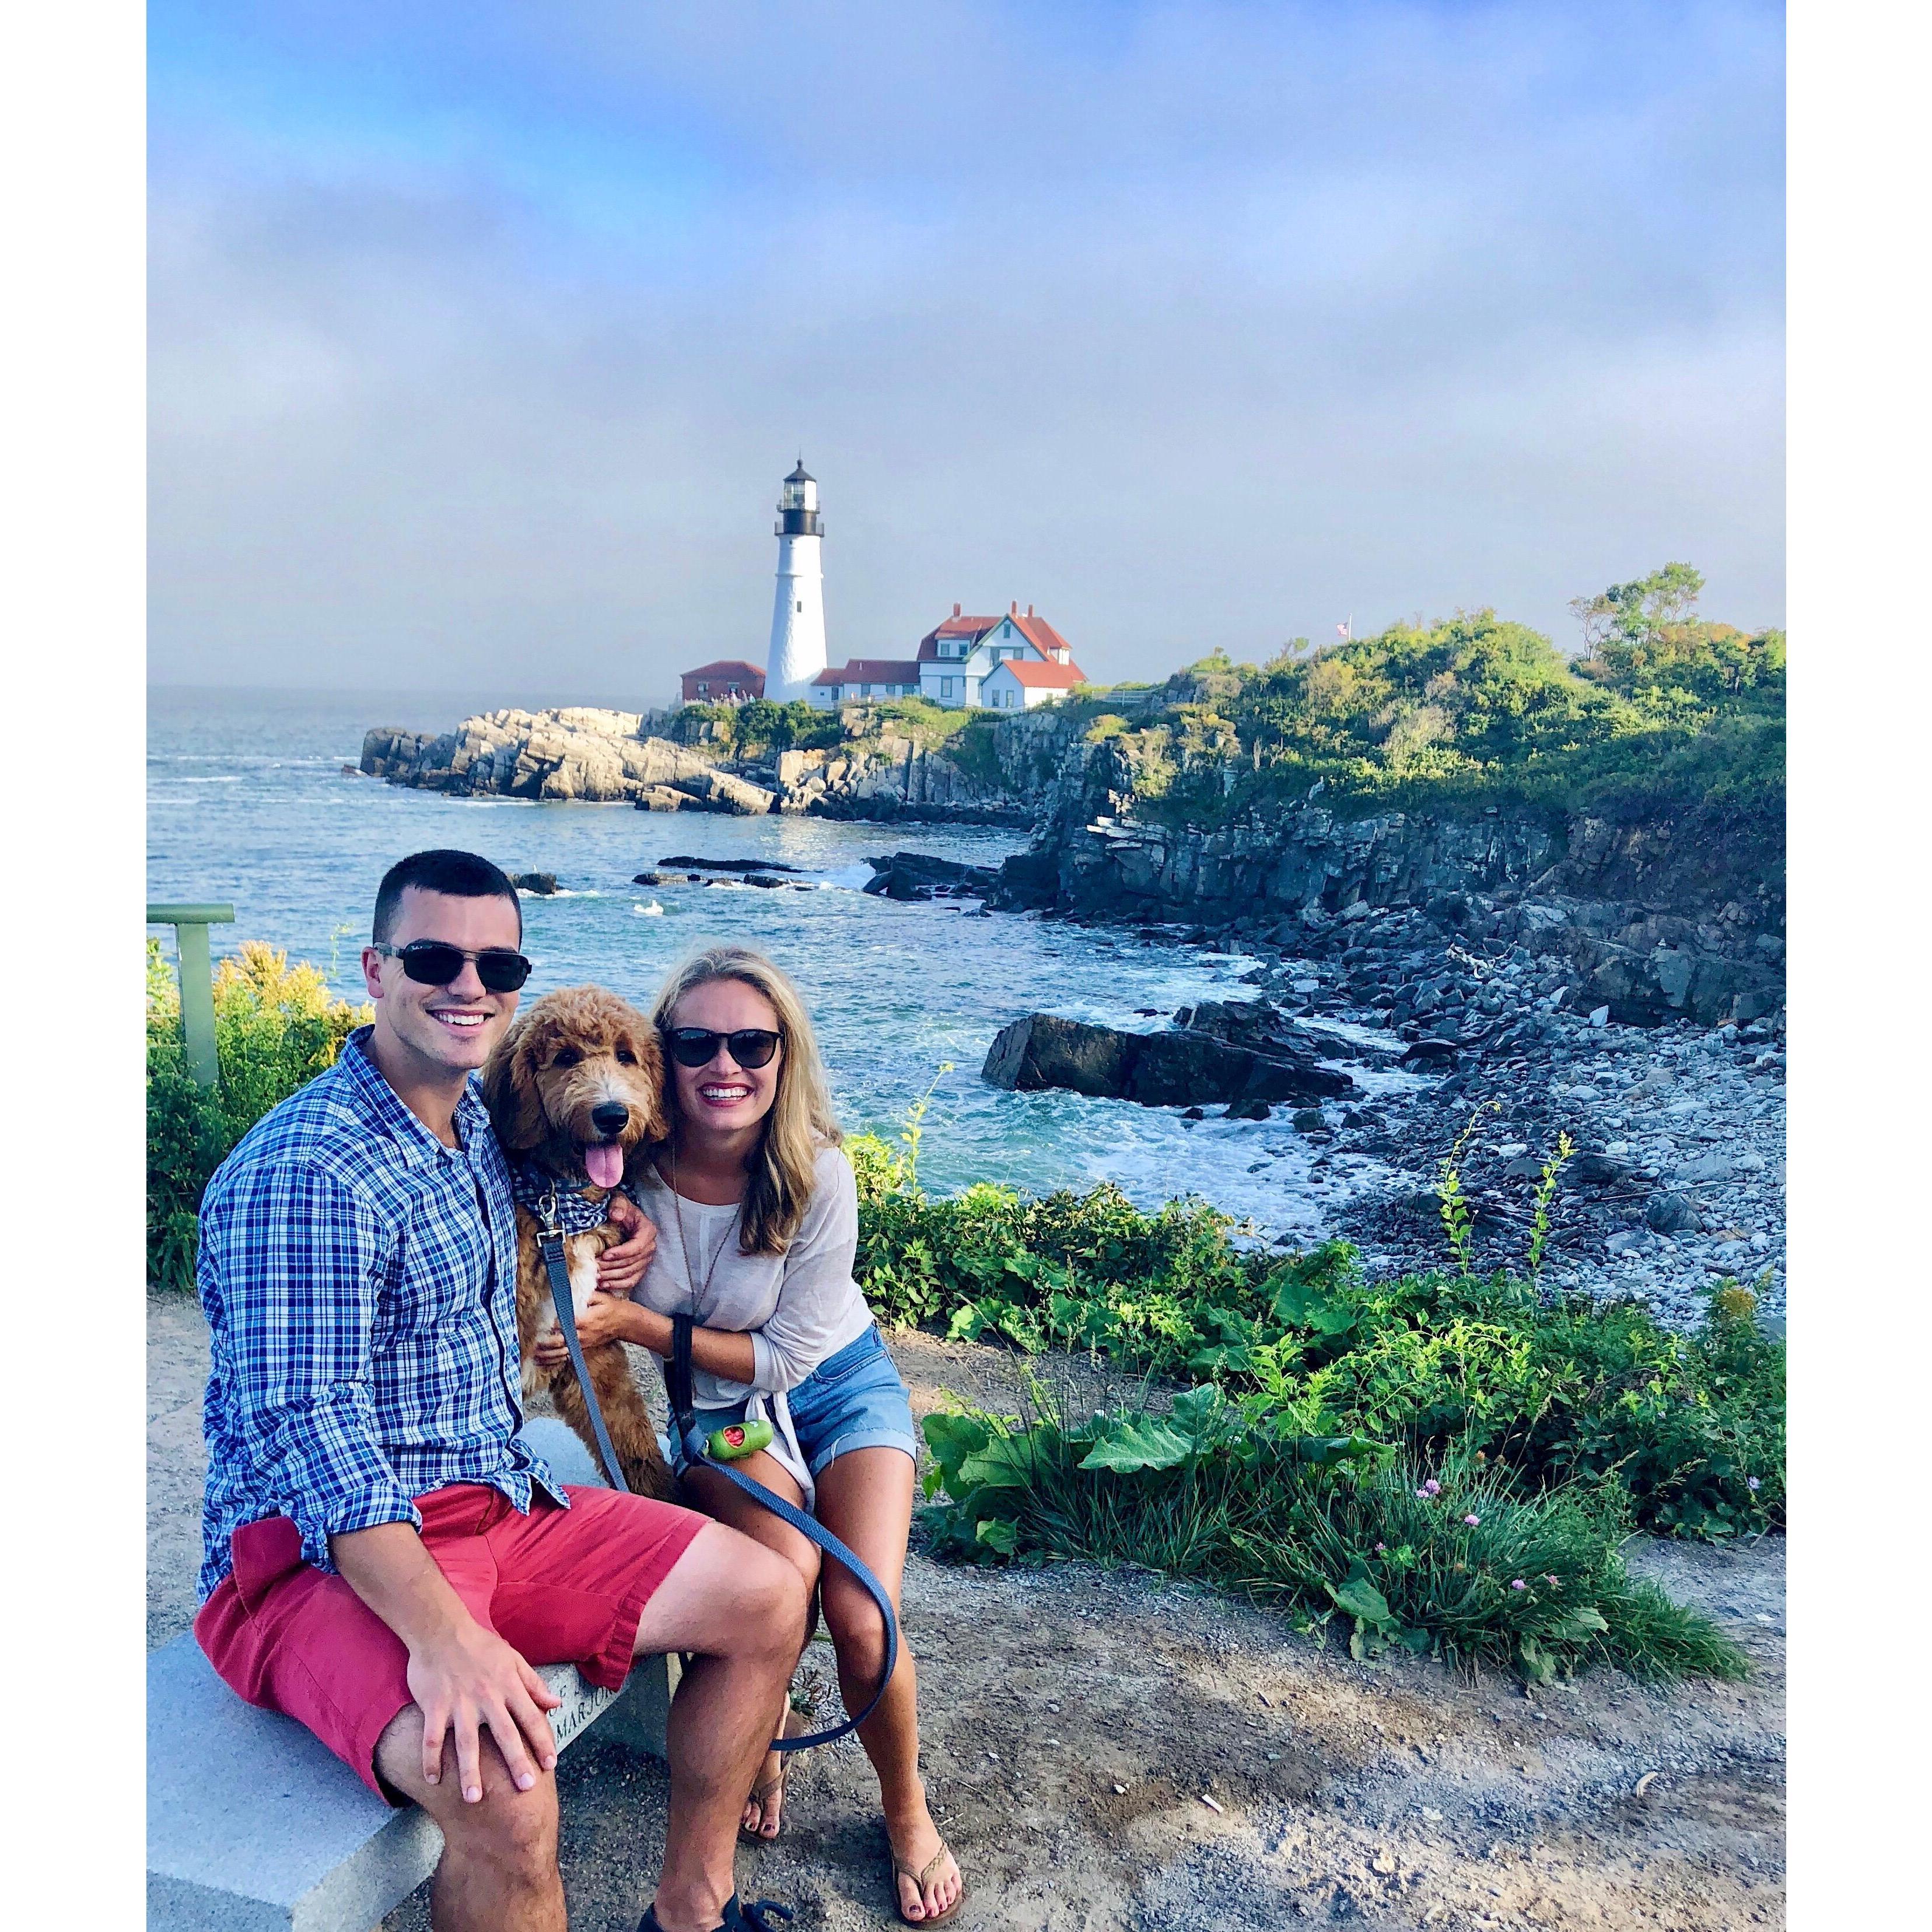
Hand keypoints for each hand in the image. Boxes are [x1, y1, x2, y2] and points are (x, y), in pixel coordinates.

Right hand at [406, 1617, 562, 1802]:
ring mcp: (459, 1703)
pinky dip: (431, 1759)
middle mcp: (487, 1696)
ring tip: (474, 1799)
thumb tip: (556, 1704)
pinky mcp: (434, 1706)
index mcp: (508, 1685)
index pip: (531, 1717)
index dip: (543, 1741)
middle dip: (516, 1761)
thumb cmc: (480, 1645)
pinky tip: (433, 1781)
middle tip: (525, 1788)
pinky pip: (432, 1737)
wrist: (440, 1629)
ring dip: (470, 1771)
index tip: (551, 1764)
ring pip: (466, 1742)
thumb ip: (534, 1684)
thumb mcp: (513, 1659)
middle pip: (505, 1734)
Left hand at [532, 1290, 632, 1369]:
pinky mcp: (585, 1347)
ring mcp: (583, 1342)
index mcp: (584, 1320)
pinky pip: (568, 1355)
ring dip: (548, 1355)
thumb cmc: (613, 1307)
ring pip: (562, 1352)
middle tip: (532, 1343)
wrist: (626, 1323)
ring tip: (534, 1355)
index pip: (562, 1324)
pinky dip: (556, 1360)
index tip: (538, 1324)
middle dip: (545, 1343)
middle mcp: (582, 1333)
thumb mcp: (600, 1296)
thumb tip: (569, 1292)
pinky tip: (545, 1361)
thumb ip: (584, 1296)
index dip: (549, 1325)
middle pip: (560, 1341)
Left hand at [598, 1193, 655, 1293]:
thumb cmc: (621, 1209)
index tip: (604, 1255)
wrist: (624, 1217)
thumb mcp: (620, 1202)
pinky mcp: (640, 1268)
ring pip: (630, 1273)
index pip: (637, 1247)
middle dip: (612, 1266)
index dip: (621, 1253)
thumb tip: (616, 1215)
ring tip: (597, 1276)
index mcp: (648, 1231)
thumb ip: (618, 1206)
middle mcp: (650, 1247)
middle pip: (632, 1262)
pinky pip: (632, 1280)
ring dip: (613, 1276)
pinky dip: (619, 1284)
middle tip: (595, 1267)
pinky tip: (605, 1284)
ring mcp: (646, 1259)